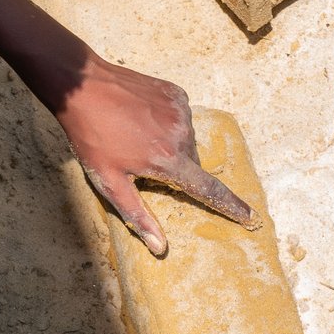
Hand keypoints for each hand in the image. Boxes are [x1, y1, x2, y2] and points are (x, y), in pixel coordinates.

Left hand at [57, 55, 254, 255]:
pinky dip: (167, 123)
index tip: (251, 217)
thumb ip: (137, 215)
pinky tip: (142, 118)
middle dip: (175, 170)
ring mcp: (181, 110)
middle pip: (191, 165)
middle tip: (141, 162)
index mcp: (169, 161)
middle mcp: (182, 135)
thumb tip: (161, 247)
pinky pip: (180, 117)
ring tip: (136, 136)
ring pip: (185, 141)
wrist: (82, 86)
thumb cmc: (91, 138)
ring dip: (170, 146)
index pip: (209, 190)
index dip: (231, 207)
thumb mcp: (109, 182)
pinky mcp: (176, 93)